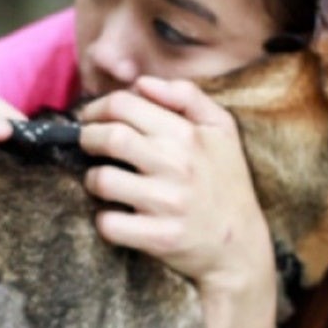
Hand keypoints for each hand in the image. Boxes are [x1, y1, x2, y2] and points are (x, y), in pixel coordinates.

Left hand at [76, 77, 274, 304]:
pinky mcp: (160, 237)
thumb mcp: (222, 129)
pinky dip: (103, 220)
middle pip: (109, 137)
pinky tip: (115, 215)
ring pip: (103, 180)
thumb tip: (142, 83)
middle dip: (87, 138)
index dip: (98, 108)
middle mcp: (178, 165)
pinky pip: (109, 224)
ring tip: (103, 181)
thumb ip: (187, 96)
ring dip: (93, 179)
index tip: (92, 118)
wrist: (240, 245)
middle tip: (88, 145)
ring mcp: (167, 203)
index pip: (124, 105)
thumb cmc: (226, 181)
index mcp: (188, 134)